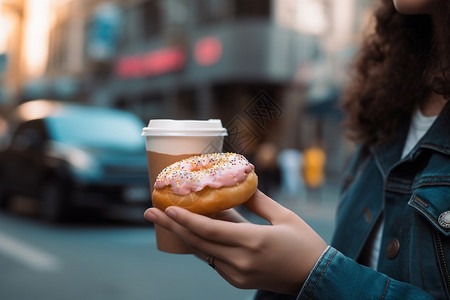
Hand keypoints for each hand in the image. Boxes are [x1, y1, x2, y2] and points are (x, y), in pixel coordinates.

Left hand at [144, 190, 326, 294]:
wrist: (315, 277)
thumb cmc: (304, 243)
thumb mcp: (283, 216)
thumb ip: (257, 201)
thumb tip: (239, 183)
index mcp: (253, 242)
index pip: (211, 230)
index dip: (186, 220)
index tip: (166, 209)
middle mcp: (240, 261)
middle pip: (198, 242)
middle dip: (171, 227)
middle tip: (149, 213)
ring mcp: (237, 274)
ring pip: (202, 252)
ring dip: (183, 235)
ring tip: (164, 220)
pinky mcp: (237, 280)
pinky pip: (212, 260)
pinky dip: (200, 244)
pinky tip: (190, 231)